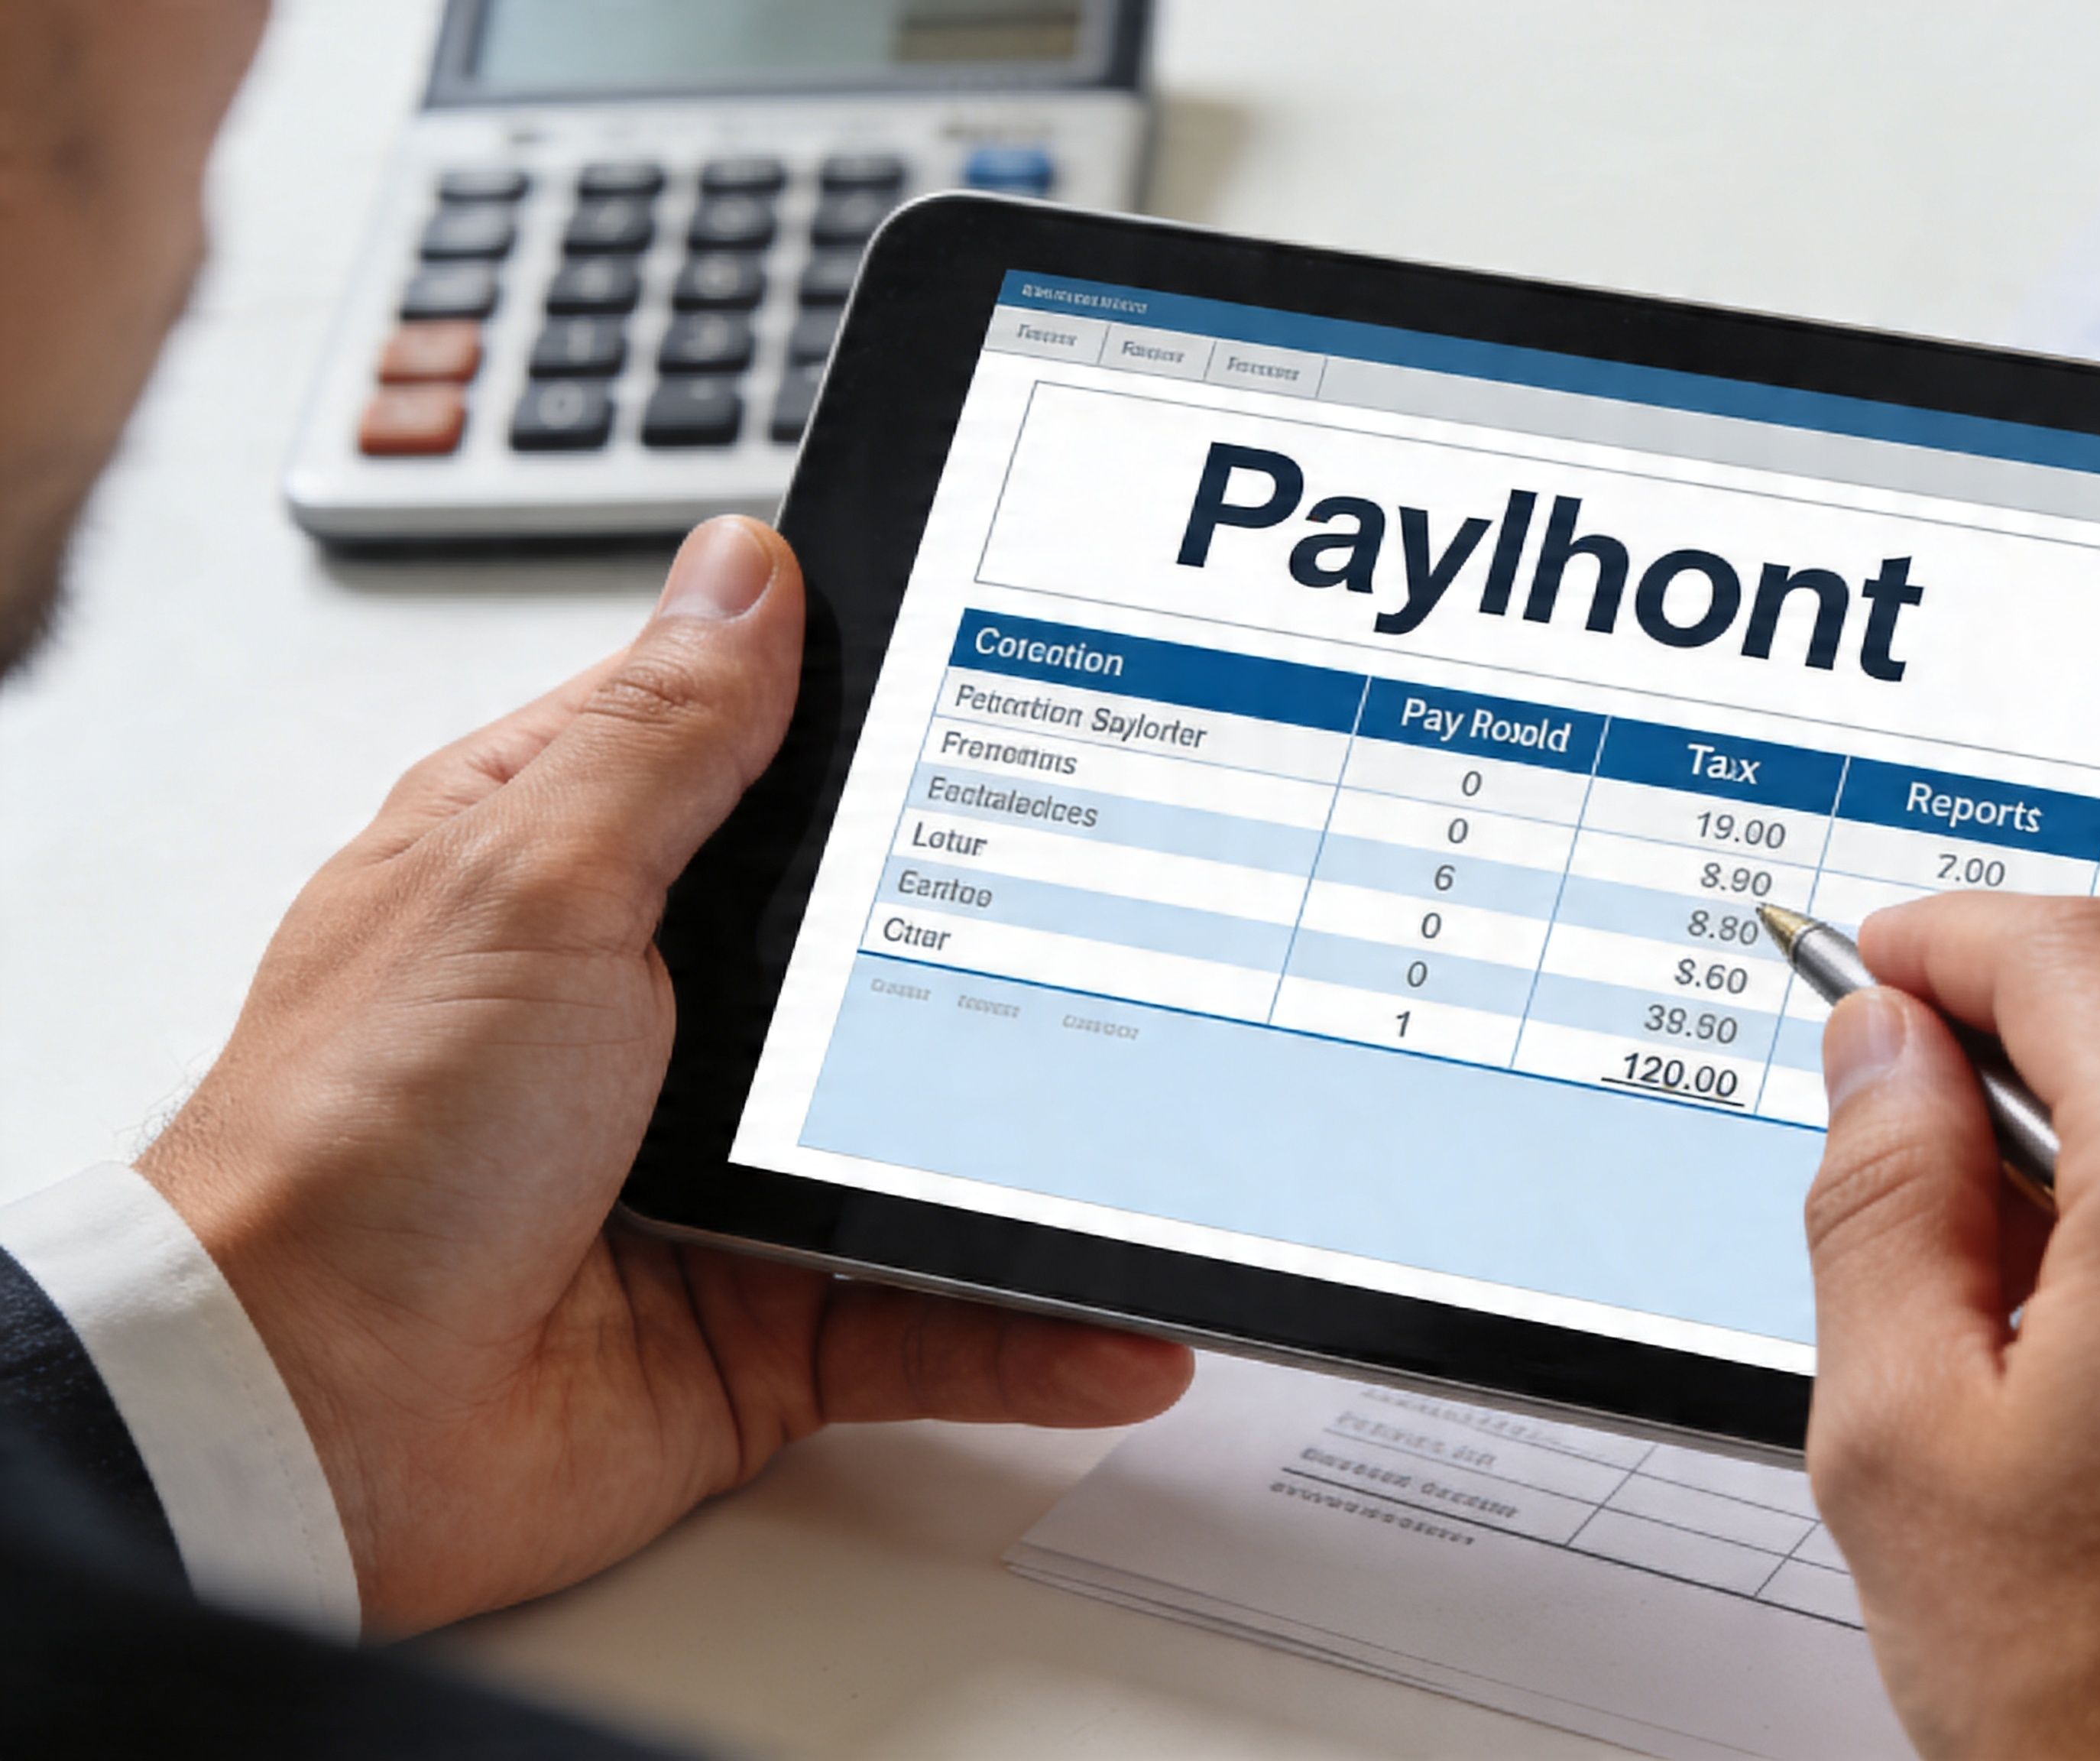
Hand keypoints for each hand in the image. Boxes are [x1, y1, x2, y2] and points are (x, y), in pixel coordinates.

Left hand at [136, 518, 1193, 1635]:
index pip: (758, 753)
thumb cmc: (354, 1138)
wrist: (297, 1421)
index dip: (883, 724)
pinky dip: (1036, 1330)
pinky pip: (933, 1316)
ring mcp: (717, 1170)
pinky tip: (1128, 1326)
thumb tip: (747, 572)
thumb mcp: (532, 876)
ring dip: (1050, 1153)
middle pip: (876, 948)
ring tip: (1186, 1141)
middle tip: (1162, 909)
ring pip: (929, 1140)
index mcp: (570, 868)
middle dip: (1012, 944)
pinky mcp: (763, 1322)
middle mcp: (651, 1014)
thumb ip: (668, 736)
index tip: (1042, 693)